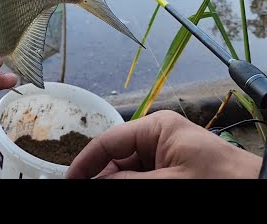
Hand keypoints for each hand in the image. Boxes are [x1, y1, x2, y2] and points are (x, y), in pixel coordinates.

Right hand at [66, 110, 261, 178]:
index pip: (108, 142)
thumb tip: (94, 182)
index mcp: (155, 128)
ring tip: (97, 187)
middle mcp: (156, 139)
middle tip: (83, 188)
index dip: (85, 162)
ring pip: (126, 172)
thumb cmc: (221, 180)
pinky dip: (129, 185)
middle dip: (100, 176)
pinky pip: (141, 178)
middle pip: (115, 160)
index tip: (69, 180)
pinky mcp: (170, 172)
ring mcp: (163, 157)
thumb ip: (127, 183)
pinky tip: (119, 188)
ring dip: (114, 182)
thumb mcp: (169, 182)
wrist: (258, 188)